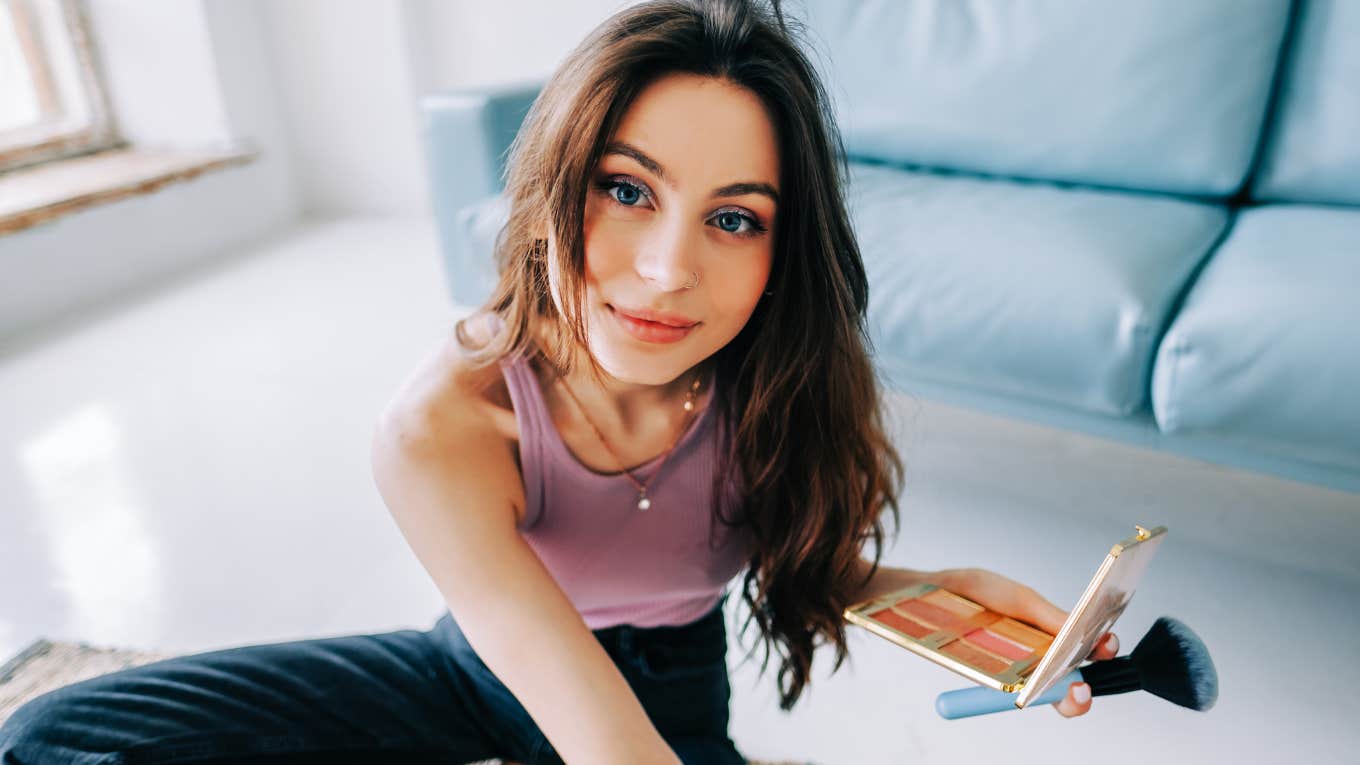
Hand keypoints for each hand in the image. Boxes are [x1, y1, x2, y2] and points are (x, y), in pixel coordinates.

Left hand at [932, 567, 1119, 717]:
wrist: (926, 594)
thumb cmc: (973, 592)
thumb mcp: (1015, 596)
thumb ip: (1048, 615)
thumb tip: (1079, 629)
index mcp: (1048, 634)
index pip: (1083, 653)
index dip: (1101, 652)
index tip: (1105, 645)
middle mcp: (1033, 658)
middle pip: (1066, 687)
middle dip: (1081, 691)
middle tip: (1081, 685)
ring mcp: (1010, 672)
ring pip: (1039, 695)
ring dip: (1055, 696)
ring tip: (1062, 688)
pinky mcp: (986, 680)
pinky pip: (1006, 694)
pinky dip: (1021, 693)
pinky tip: (1025, 687)